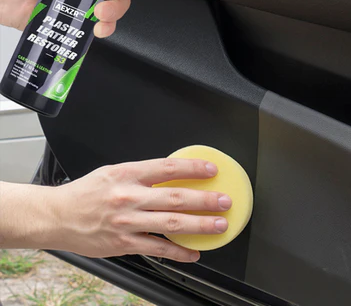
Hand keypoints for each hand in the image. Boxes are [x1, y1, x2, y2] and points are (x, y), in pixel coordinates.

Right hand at [0, 159, 230, 261]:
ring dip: (199, 225)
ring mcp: (127, 222)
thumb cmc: (86, 192)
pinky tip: (193, 253)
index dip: (193, 168)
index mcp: (128, 174)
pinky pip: (157, 248)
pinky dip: (178, 252)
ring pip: (171, 223)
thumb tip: (172, 175)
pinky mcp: (124, 244)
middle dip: (205, 199)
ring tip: (219, 225)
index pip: (168, 167)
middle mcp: (129, 197)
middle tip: (224, 201)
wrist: (56, 216)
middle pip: (176, 197)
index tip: (211, 170)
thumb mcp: (113, 172)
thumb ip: (142, 173)